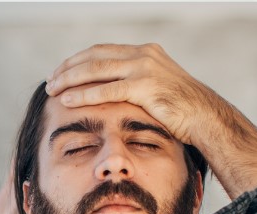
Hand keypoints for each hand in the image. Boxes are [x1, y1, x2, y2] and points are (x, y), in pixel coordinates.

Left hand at [44, 43, 213, 146]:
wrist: (206, 117)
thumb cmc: (182, 111)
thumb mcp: (158, 89)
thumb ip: (137, 84)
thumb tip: (116, 93)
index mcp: (145, 52)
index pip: (102, 51)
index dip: (78, 61)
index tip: (61, 72)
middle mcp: (143, 54)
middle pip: (95, 56)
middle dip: (68, 68)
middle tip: (50, 81)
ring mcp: (144, 68)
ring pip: (96, 69)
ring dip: (70, 79)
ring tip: (52, 90)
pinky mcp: (145, 86)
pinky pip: (107, 89)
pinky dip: (85, 95)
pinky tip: (68, 100)